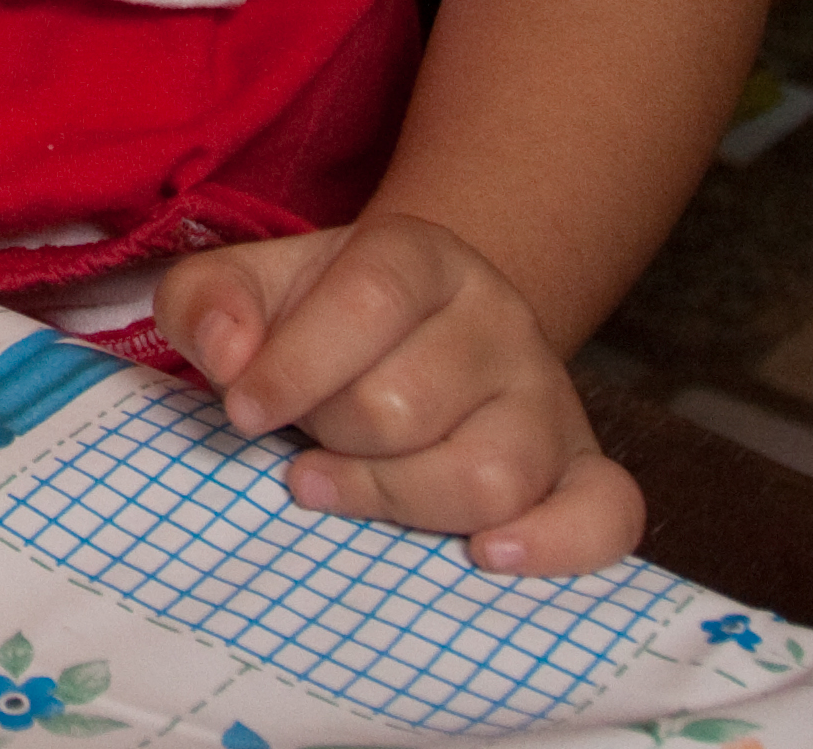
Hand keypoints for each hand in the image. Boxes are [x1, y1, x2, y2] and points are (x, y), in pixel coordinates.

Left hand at [152, 215, 638, 572]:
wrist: (415, 337)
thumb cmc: (315, 322)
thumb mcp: (243, 289)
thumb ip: (207, 302)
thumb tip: (230, 355)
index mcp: (421, 256)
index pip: (371, 298)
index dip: (296, 364)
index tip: (243, 410)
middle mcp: (499, 319)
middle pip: (409, 403)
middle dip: (335, 436)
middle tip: (309, 438)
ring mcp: (548, 398)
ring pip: (490, 474)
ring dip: (398, 500)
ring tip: (346, 488)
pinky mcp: (582, 469)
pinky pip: (605, 515)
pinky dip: (552, 545)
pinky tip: (483, 555)